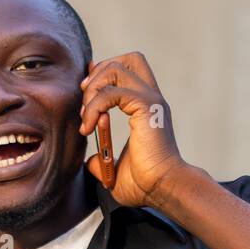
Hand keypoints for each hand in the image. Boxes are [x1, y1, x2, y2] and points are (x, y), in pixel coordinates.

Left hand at [78, 51, 187, 207]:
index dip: (104, 75)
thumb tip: (91, 161)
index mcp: (148, 108)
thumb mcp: (115, 170)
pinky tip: (88, 128)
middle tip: (86, 99)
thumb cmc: (146, 184)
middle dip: (100, 72)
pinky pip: (111, 93)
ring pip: (116, 68)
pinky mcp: (146, 107)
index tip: (87, 97)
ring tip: (86, 116)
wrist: (164, 189)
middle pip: (128, 59)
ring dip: (93, 88)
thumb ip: (102, 161)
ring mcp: (151, 100)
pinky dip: (93, 107)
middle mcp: (152, 99)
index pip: (129, 70)